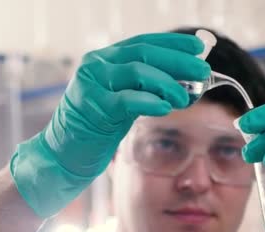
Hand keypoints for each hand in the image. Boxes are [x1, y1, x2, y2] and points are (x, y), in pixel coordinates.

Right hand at [11, 33, 210, 216]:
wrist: (63, 155)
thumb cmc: (96, 129)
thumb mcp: (122, 101)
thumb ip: (145, 87)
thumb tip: (185, 79)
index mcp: (103, 60)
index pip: (143, 43)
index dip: (172, 44)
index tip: (198, 49)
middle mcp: (95, 65)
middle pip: (144, 54)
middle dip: (178, 62)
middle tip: (202, 71)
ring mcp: (91, 84)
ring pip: (138, 72)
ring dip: (168, 83)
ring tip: (186, 97)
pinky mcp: (92, 106)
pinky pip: (127, 100)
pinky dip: (151, 101)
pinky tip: (167, 107)